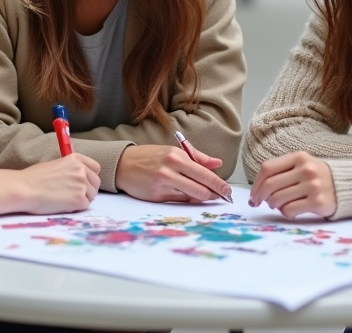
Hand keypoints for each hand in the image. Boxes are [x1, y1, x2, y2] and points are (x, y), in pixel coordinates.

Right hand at [0, 153, 100, 214]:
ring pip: (91, 195)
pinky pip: (84, 206)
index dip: (90, 176)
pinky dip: (75, 208)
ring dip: (82, 199)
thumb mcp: (55, 164)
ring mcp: (82, 184)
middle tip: (74, 195)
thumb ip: (70, 168)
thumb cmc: (33, 178)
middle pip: (96, 183)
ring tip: (65, 200)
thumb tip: (77, 176)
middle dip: (88, 189)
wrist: (24, 188)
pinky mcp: (79, 200)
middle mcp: (82, 170)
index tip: (83, 182)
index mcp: (75, 159)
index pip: (95, 168)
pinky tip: (62, 205)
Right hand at [114, 144, 229, 202]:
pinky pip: (178, 201)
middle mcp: (170, 171)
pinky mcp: (156, 197)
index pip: (204, 174)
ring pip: (191, 197)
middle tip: (221, 196)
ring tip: (206, 195)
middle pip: (201, 190)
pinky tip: (188, 195)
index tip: (228, 191)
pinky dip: (186, 199)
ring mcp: (162, 185)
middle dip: (213, 194)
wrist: (123, 164)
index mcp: (176, 157)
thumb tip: (218, 164)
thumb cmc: (151, 156)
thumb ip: (197, 157)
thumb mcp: (173, 151)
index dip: (219, 184)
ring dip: (201, 198)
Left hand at [248, 151, 335, 218]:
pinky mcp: (318, 202)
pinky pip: (289, 210)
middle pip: (270, 185)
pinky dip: (286, 213)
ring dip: (274, 205)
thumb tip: (257, 192)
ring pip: (277, 199)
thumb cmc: (317, 176)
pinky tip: (292, 210)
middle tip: (262, 202)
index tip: (253, 194)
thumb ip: (281, 171)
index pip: (267, 168)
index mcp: (299, 157)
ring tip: (280, 205)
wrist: (346, 185)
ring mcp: (313, 186)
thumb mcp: (302, 164)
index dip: (256, 183)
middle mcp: (306, 169)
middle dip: (261, 197)